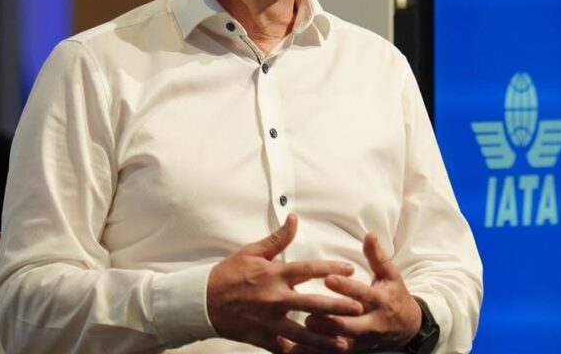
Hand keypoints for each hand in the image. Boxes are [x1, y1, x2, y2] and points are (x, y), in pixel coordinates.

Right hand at [206, 214, 363, 352]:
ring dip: (324, 338)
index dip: (331, 268)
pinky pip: (283, 349)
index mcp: (275, 274)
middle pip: (313, 303)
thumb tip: (294, 219)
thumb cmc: (228, 274)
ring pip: (302, 332)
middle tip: (358, 308)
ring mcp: (269, 320)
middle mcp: (275, 298)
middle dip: (337, 307)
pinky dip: (297, 353)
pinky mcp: (261, 337)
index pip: (308, 269)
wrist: (202, 300)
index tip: (350, 269)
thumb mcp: (252, 252)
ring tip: (345, 343)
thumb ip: (278, 238)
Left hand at [290, 233, 421, 352]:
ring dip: (322, 338)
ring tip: (302, 330)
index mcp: (379, 300)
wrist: (408, 327)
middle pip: (350, 324)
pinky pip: (336, 353)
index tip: (328, 278)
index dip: (346, 287)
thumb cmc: (394, 295)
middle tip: (308, 312)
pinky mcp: (357, 350)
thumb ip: (377, 256)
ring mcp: (363, 339)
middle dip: (329, 320)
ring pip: (341, 342)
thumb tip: (370, 234)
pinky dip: (319, 353)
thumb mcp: (390, 275)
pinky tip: (300, 350)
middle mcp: (372, 322)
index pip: (361, 293)